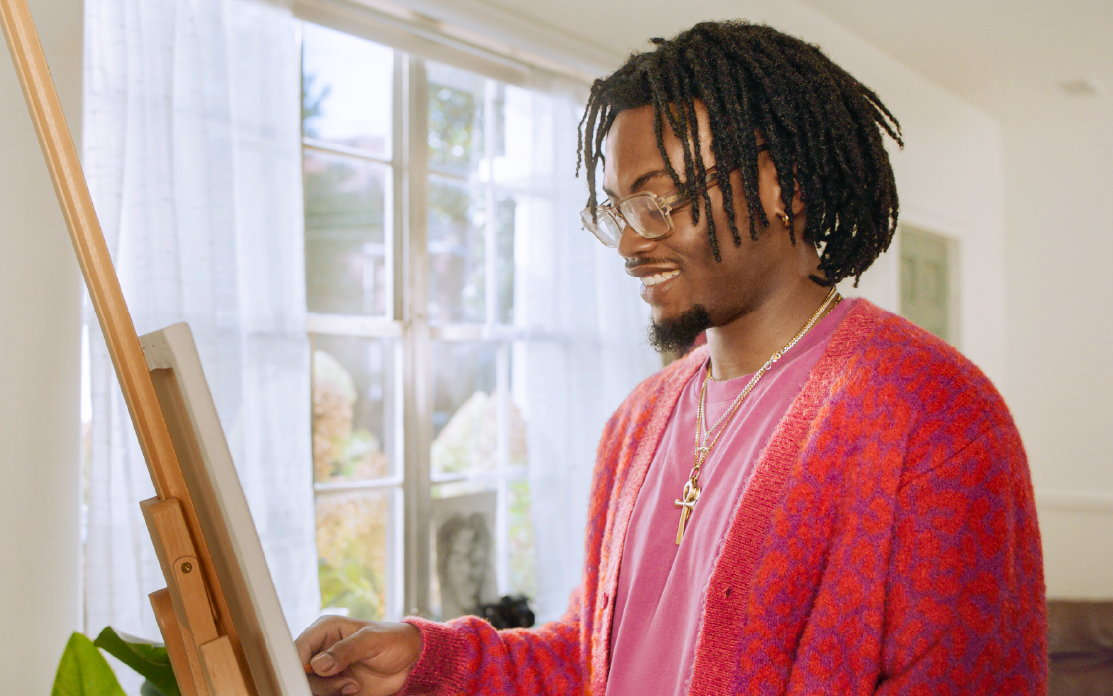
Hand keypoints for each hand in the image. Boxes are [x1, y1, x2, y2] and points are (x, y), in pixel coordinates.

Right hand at [296, 616, 422, 695]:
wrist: (409, 661)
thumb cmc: (393, 641)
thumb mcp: (371, 640)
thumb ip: (345, 650)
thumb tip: (318, 665)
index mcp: (324, 630)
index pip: (297, 648)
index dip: (299, 664)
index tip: (316, 675)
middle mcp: (321, 650)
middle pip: (299, 673)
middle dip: (318, 684)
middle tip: (346, 684)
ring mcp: (326, 670)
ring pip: (309, 687)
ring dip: (328, 692)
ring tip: (353, 686)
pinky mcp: (333, 687)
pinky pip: (322, 695)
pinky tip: (353, 690)